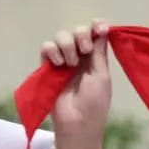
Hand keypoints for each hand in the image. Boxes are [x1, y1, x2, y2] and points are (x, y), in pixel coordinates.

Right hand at [42, 19, 111, 138]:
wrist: (76, 122)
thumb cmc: (94, 103)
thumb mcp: (101, 76)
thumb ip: (99, 53)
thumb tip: (102, 30)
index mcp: (95, 59)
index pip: (95, 34)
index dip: (97, 26)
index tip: (99, 28)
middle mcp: (80, 57)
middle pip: (78, 31)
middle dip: (81, 35)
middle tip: (84, 50)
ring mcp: (63, 61)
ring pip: (61, 37)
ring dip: (67, 45)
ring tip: (70, 64)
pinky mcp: (48, 67)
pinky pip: (47, 48)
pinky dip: (52, 51)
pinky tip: (59, 64)